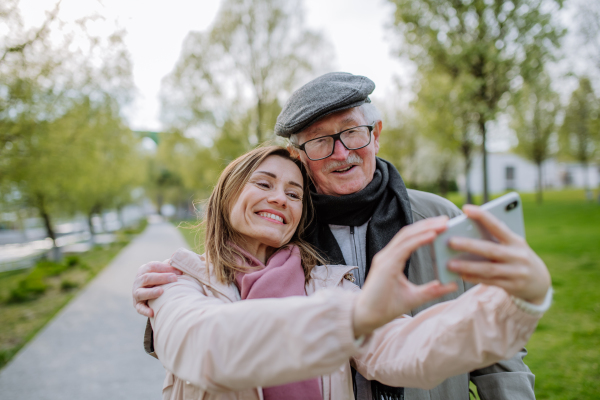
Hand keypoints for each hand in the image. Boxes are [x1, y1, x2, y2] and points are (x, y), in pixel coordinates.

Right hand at [132, 262, 181, 316]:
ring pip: (141, 292)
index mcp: (144, 270)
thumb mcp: (164, 271)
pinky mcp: (137, 305)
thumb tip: (176, 256)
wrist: (153, 295)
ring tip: (161, 291)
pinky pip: (140, 308)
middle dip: (162, 277)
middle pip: (147, 277)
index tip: (179, 271)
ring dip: (151, 292)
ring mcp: (136, 293)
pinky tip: (153, 312)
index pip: (152, 266)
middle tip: (175, 279)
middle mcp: (138, 281)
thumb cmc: (162, 280)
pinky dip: (145, 310)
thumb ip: (170, 264)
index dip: (165, 268)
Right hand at [353, 216, 457, 336]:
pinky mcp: (385, 266)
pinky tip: (432, 236)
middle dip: (427, 224)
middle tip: (446, 220)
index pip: (409, 238)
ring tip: (442, 224)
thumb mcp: (415, 296)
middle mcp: (387, 255)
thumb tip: (452, 285)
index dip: (424, 229)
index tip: (442, 225)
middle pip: (408, 232)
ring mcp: (384, 259)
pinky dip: (418, 240)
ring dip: (425, 228)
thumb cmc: (386, 307)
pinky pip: (404, 248)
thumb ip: (432, 290)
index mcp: (391, 259)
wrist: (367, 318)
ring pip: (406, 236)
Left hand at [447, 204, 550, 304]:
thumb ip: (497, 238)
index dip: (482, 216)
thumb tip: (467, 232)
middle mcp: (517, 255)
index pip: (498, 226)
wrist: (540, 282)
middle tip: (450, 241)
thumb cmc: (517, 256)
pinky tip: (460, 275)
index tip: (466, 209)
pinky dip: (474, 278)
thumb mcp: (513, 244)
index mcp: (516, 240)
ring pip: (488, 269)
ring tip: (449, 263)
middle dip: (469, 245)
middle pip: (490, 249)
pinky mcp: (513, 286)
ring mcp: (516, 272)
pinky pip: (489, 282)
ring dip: (467, 266)